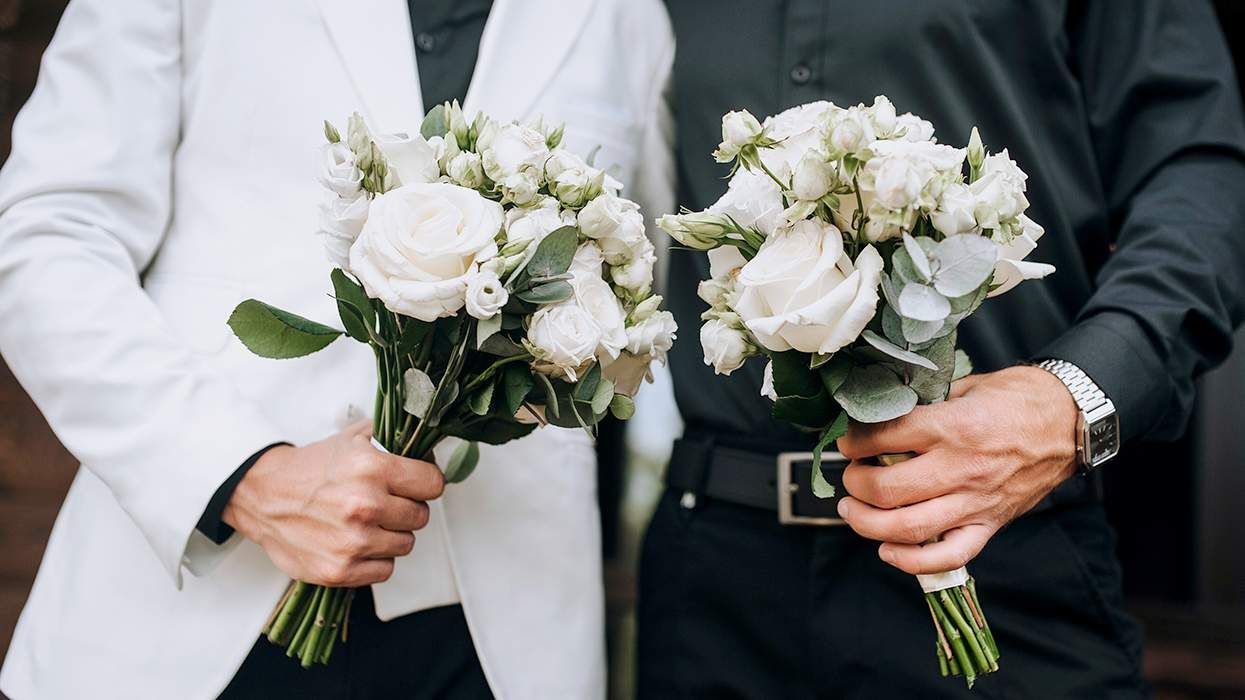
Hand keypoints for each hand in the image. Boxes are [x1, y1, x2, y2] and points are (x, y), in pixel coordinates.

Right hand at [223, 421, 443, 586]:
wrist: (263, 495)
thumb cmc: (311, 468)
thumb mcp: (353, 439)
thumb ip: (393, 439)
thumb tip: (430, 445)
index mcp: (373, 469)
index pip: (433, 483)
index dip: (425, 482)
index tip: (416, 484)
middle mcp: (365, 506)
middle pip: (421, 516)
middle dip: (407, 508)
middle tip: (384, 503)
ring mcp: (353, 541)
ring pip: (406, 544)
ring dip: (392, 535)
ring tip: (368, 522)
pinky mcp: (340, 570)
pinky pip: (385, 570)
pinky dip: (375, 559)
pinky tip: (357, 542)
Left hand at [835, 366, 1077, 574]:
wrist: (1069, 422)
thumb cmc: (1017, 399)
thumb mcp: (965, 386)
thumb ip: (925, 404)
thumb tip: (881, 413)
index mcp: (952, 427)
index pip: (884, 439)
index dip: (855, 441)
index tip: (848, 442)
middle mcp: (961, 468)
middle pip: (887, 489)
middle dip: (855, 484)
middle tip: (850, 476)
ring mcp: (975, 501)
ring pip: (908, 528)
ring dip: (868, 523)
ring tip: (853, 510)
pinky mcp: (989, 524)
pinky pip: (948, 555)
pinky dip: (912, 561)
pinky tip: (888, 550)